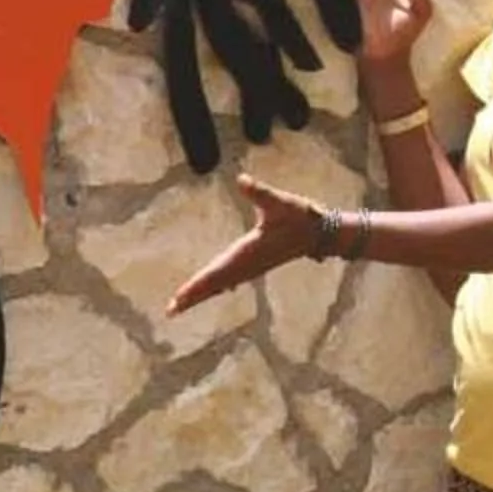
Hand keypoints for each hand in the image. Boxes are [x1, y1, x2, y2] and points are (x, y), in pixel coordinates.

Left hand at [165, 175, 329, 314]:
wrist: (322, 234)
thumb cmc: (301, 216)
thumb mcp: (279, 202)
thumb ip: (260, 193)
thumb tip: (243, 180)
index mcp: (247, 253)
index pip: (216, 273)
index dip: (197, 285)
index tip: (179, 299)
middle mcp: (246, 264)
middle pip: (214, 284)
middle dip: (193, 297)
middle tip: (170, 311)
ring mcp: (252, 267)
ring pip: (221, 284)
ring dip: (202, 294)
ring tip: (181, 305)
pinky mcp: (257, 264)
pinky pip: (231, 279)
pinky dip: (218, 286)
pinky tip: (215, 290)